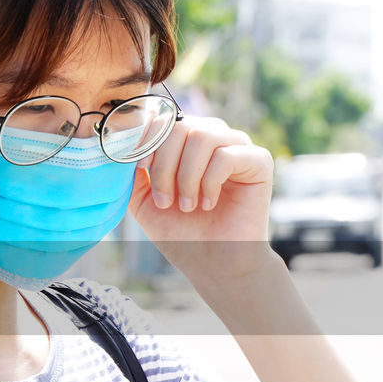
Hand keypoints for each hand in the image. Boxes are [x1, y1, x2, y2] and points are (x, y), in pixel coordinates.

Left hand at [128, 116, 276, 279]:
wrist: (212, 264)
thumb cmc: (181, 232)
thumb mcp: (143, 200)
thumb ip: (132, 172)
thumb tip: (123, 143)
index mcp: (186, 141)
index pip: (164, 117)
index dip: (147, 138)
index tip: (139, 168)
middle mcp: (213, 136)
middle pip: (181, 125)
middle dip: (165, 165)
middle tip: (165, 200)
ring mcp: (238, 146)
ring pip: (203, 135)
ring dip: (187, 175)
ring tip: (187, 206)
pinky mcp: (259, 161)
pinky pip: (226, 155)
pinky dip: (210, 182)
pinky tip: (209, 203)